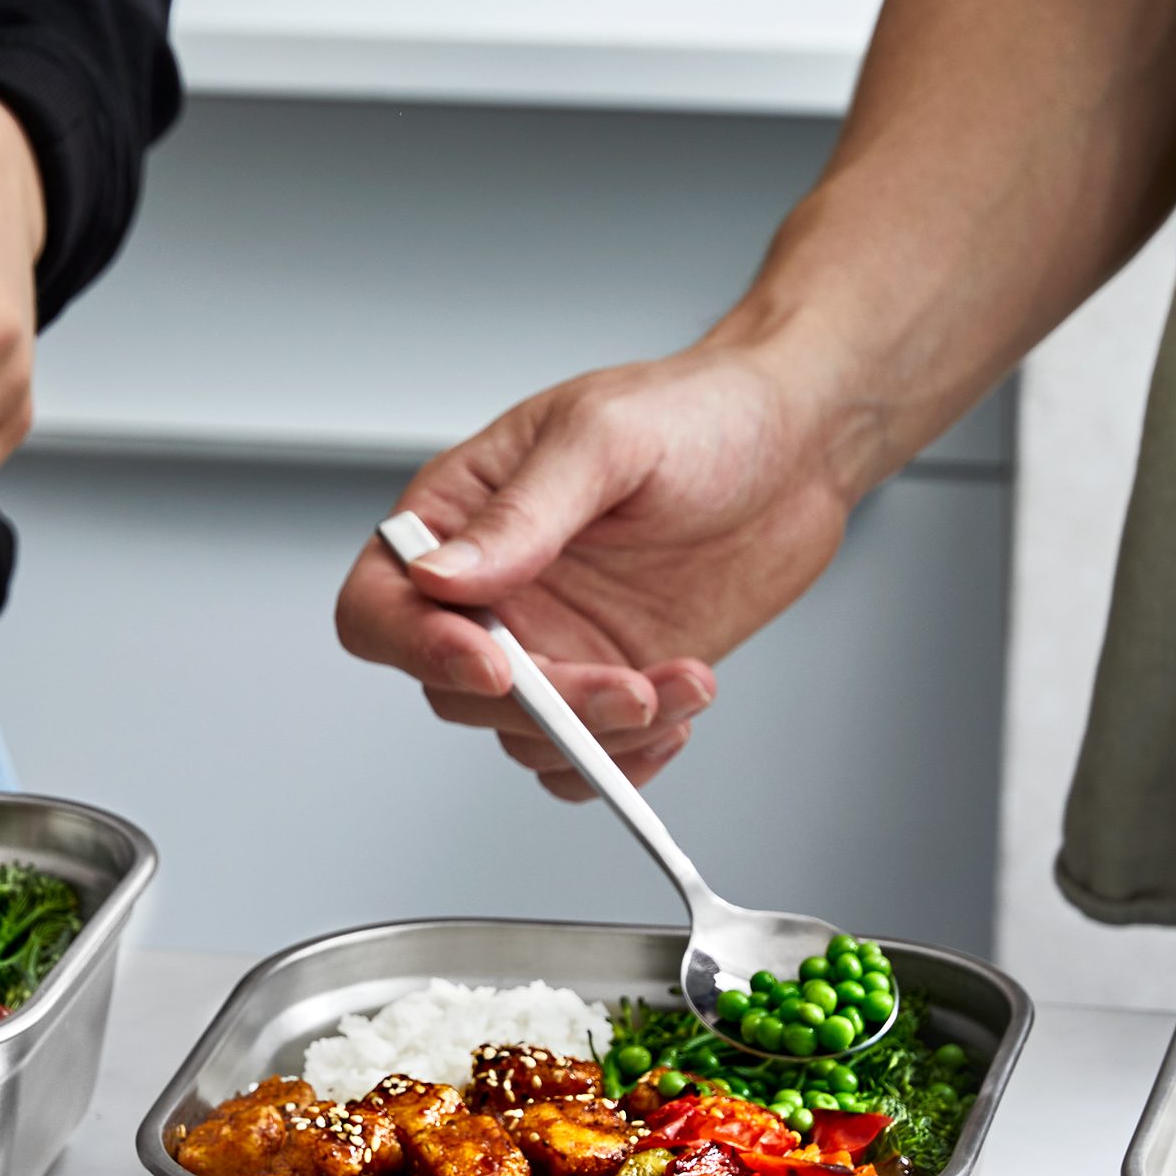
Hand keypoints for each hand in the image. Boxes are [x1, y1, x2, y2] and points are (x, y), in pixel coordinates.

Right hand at [334, 342, 869, 797]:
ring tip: (682, 685)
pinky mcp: (609, 679)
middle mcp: (492, 591)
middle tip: (627, 688)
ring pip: (524, 736)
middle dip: (544, 705)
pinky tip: (677, 712)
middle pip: (453, 689)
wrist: (796, 446)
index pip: (379, 605)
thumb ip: (523, 514)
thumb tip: (443, 577)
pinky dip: (625, 762)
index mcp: (459, 516)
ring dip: (602, 736)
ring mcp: (550, 643)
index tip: (496, 666)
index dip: (417, 647)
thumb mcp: (605, 439)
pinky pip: (583, 759)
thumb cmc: (698, 414)